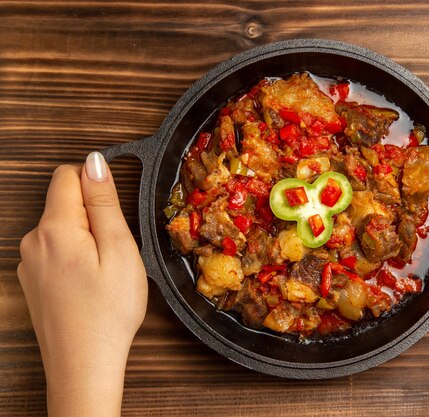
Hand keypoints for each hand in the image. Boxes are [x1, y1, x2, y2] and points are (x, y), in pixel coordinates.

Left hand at [18, 152, 147, 416]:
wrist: (84, 365)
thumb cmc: (108, 312)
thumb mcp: (119, 249)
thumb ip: (104, 202)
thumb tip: (95, 163)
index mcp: (55, 229)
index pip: (68, 176)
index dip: (96, 185)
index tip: (114, 213)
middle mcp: (33, 241)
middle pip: (65, 204)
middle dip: (94, 216)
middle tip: (116, 251)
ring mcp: (29, 263)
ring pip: (62, 229)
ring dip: (86, 238)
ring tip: (105, 272)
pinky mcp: (33, 281)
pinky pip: (56, 251)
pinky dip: (76, 257)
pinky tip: (91, 284)